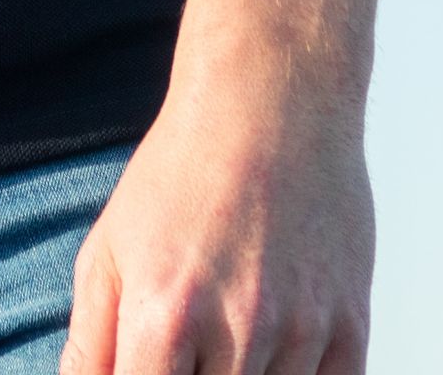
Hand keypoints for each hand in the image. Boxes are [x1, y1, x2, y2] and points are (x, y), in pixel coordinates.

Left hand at [61, 86, 372, 374]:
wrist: (271, 96)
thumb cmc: (181, 170)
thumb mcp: (110, 246)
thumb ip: (91, 342)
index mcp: (164, 312)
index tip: (151, 363)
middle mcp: (237, 328)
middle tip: (191, 343)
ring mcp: (300, 329)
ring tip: (230, 327)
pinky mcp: (351, 324)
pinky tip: (276, 342)